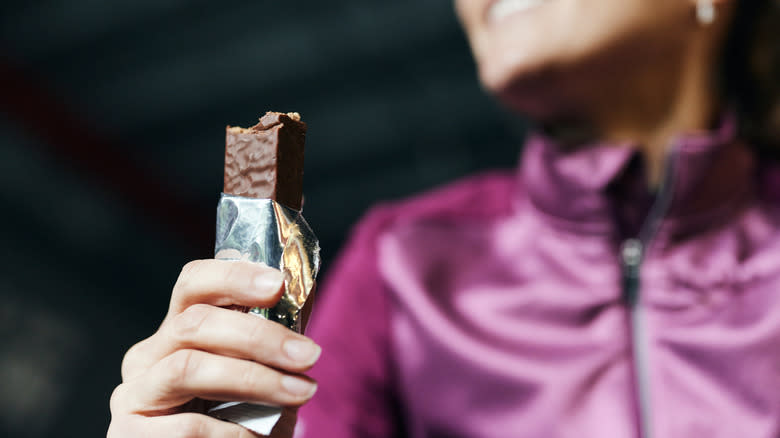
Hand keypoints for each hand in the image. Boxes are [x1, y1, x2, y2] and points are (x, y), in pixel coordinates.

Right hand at [108, 260, 320, 436]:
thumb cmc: (245, 421)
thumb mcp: (263, 373)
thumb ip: (275, 336)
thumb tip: (303, 289)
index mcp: (177, 331)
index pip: (193, 283)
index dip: (233, 276)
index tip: (278, 284)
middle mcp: (148, 356)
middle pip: (195, 323)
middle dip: (259, 336)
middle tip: (309, 355)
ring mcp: (133, 395)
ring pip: (187, 368)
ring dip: (253, 379)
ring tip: (299, 393)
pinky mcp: (129, 435)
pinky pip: (187, 427)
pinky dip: (233, 432)